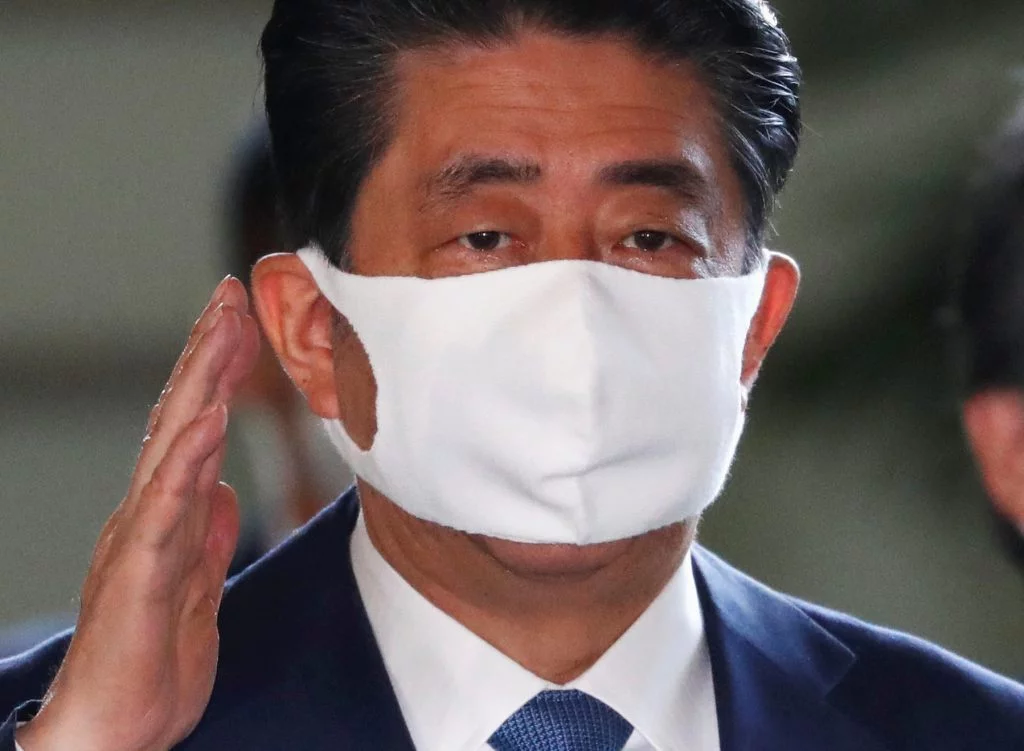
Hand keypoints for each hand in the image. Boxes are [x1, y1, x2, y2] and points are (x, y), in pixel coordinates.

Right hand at [16, 278, 260, 750]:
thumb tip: (225, 490)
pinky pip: (166, 512)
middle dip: (206, 354)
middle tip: (229, 295)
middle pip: (178, 420)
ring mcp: (140, 542)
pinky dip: (185, 463)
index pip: (190, 429)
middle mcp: (148, 516)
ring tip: (221, 332)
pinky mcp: (141, 578)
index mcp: (165, 516)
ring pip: (169, 449)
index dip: (214, 374)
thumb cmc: (151, 661)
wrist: (115, 729)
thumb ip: (206, 536)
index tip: (239, 321)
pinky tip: (207, 423)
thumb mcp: (197, 587)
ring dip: (197, 387)